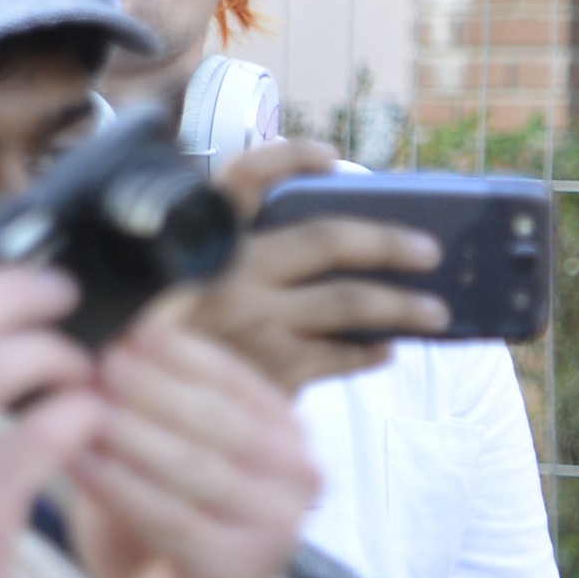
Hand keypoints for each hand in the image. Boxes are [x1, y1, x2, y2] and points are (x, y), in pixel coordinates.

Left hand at [60, 319, 325, 577]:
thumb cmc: (173, 531)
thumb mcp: (169, 454)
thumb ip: (152, 406)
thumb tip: (106, 342)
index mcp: (286, 435)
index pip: (234, 378)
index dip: (176, 352)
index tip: (121, 333)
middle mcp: (296, 477)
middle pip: (216, 417)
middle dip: (149, 387)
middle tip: (92, 365)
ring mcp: (275, 527)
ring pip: (193, 465)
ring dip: (129, 432)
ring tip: (74, 408)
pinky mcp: (237, 571)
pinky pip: (170, 518)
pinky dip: (119, 486)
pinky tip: (77, 461)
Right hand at [173, 137, 449, 392]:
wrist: (143, 421)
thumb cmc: (174, 349)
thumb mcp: (183, 293)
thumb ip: (236, 266)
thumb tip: (329, 252)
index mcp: (204, 245)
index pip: (242, 179)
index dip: (289, 158)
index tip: (329, 156)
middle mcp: (230, 276)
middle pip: (326, 239)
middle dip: (386, 241)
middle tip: (429, 251)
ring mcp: (255, 323)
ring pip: (350, 301)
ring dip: (402, 305)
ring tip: (435, 312)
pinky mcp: (274, 371)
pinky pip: (342, 355)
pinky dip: (369, 351)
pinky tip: (382, 349)